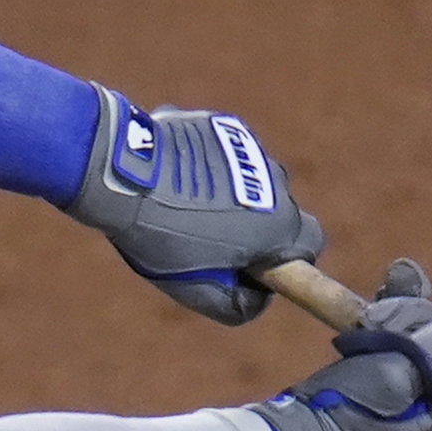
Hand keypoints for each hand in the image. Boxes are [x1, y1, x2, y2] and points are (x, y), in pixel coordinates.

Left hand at [67, 100, 324, 323]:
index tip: (259, 266)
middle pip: (282, 209)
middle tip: (214, 242)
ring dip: (232, 194)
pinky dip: (210, 168)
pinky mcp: (220, 125)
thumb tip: (259, 297)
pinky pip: (225, 154)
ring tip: (186, 208)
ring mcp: (248, 147)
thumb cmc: (161, 236)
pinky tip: (175, 180)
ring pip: (251, 178)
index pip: (310, 245)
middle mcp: (275, 179)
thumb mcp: (198, 290)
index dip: (288, 260)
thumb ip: (240, 305)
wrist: (121, 172)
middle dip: (257, 227)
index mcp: (279, 222)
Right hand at [252, 259, 431, 430]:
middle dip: (430, 314)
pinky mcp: (379, 392)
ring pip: (421, 340)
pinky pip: (394, 348)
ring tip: (383, 288)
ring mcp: (408, 401)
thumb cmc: (349, 412)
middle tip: (399, 298)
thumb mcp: (404, 371)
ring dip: (404, 311)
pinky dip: (386, 321)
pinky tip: (372, 303)